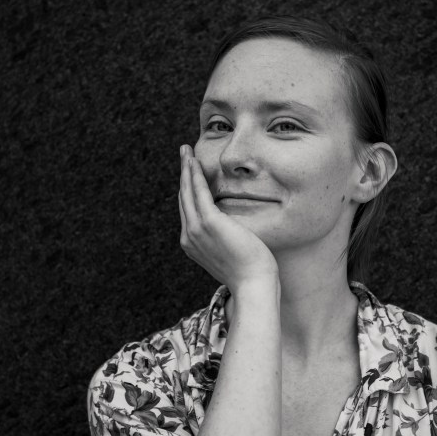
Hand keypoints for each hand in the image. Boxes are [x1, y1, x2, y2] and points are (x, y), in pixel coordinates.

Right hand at [178, 144, 278, 291]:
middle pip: (184, 198)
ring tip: (186, 152)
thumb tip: (232, 228)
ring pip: (187, 192)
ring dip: (186, 169)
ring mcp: (197, 230)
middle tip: (184, 154)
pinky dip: (195, 175)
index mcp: (193, 244)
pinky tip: (195, 162)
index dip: (188, 189)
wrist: (253, 284)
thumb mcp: (231, 252)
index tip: (190, 173)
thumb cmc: (249, 270)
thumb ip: (225, 237)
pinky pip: (198, 193)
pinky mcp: (209, 223)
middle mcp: (189, 236)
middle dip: (183, 174)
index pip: (188, 210)